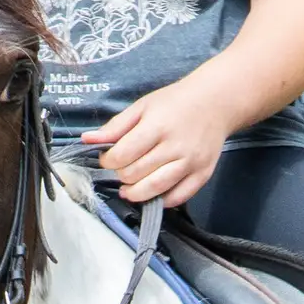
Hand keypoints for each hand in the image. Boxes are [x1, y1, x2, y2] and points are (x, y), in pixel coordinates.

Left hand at [81, 86, 232, 206]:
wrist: (216, 103)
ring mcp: (191, 162)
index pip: (122, 155)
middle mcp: (175, 146)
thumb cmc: (175, 102)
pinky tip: (152, 192)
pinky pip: (178, 197)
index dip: (108, 161)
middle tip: (121, 169)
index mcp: (157, 126)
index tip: (108, 158)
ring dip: (135, 194)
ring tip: (128, 189)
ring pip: (155, 189)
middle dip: (121, 175)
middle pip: (136, 174)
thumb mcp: (142, 106)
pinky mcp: (203, 174)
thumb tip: (87, 140)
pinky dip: (161, 200)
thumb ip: (115, 126)